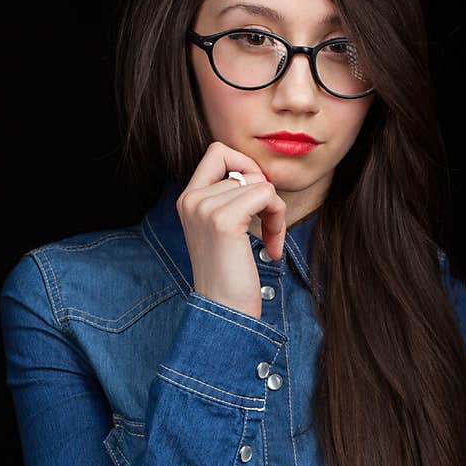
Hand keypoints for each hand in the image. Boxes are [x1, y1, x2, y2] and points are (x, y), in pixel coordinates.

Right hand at [176, 141, 287, 319]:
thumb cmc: (230, 277)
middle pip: (243, 165)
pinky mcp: (223, 220)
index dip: (245, 168)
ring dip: (275, 212)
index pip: (218, 152)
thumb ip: (231, 199)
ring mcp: (204, 207)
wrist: (224, 313)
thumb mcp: (223, 230)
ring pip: (259, 182)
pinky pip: (266, 194)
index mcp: (188, 199)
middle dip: (264, 190)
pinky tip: (272, 247)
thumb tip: (259, 175)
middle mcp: (191, 199)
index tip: (254, 202)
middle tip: (267, 222)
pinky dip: (277, 219)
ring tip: (269, 241)